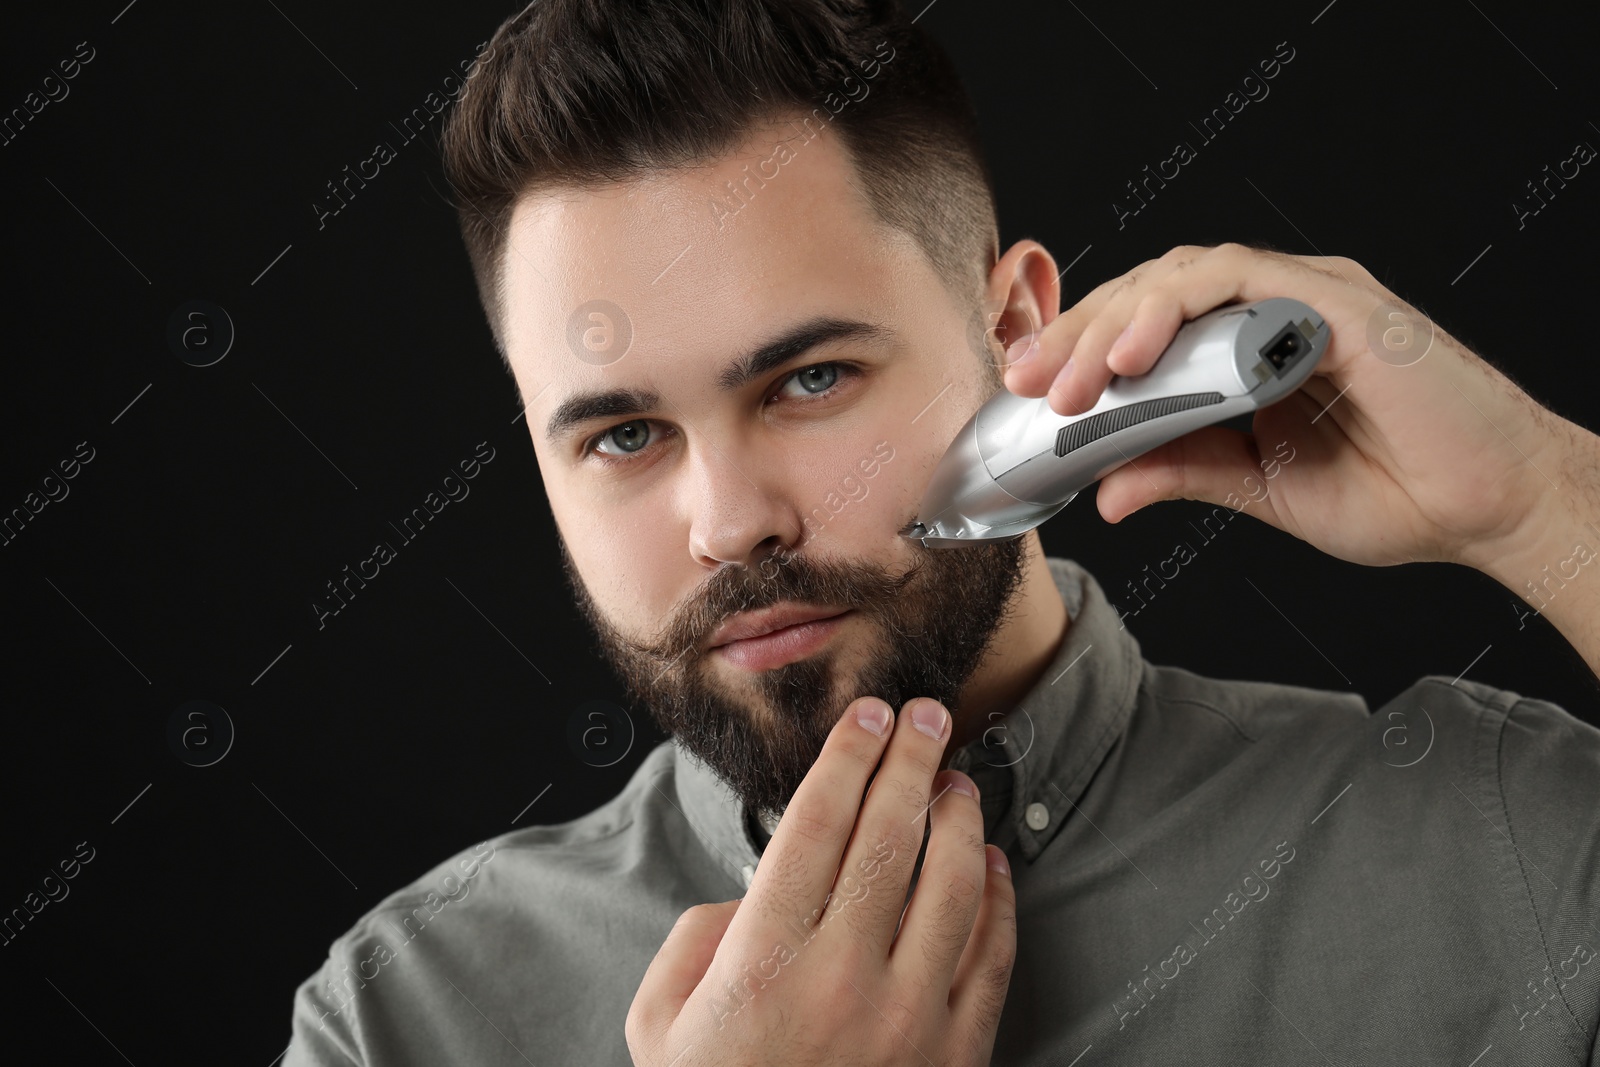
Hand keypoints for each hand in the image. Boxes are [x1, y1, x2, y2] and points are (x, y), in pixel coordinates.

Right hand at [626, 696, 1016, 1066]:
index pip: (817, 823)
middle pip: (889, 837)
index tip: (865, 714)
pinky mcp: (955, 1056)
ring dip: (958, 819)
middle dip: (909, 760)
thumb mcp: (660, 1023)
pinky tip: (992, 862)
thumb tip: (755, 893)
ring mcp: (910, 1020)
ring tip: (956, 780)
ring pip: (954, 886)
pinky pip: (992, 958)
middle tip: (927, 714)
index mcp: (764, 962)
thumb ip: (698, 937)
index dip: (847, 756)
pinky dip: (999, 899)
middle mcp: (843, 979)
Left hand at [1001, 241, 1579, 578]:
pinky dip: (1178, 305)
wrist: (1490, 511)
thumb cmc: (1397, 492)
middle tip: (1030, 388)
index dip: (1079, 351)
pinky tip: (1136, 353)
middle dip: (1078, 336)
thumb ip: (1185, 472)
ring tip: (1071, 382)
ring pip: (1183, 273)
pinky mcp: (1337, 299)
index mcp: (1248, 350)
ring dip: (1115, 323)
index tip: (1024, 392)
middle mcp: (1270, 311)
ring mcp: (1304, 297)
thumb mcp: (1261, 488)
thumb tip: (1104, 492)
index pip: (1144, 328)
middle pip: (1149, 294)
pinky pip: (1242, 276)